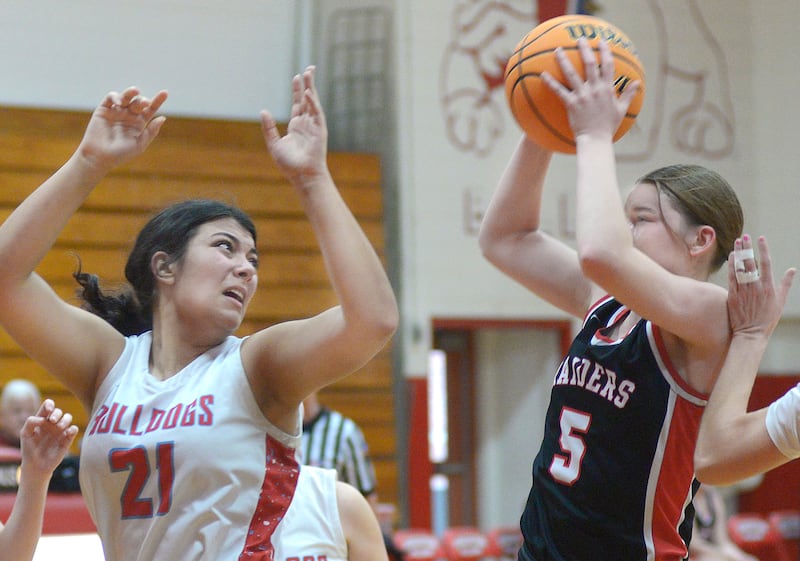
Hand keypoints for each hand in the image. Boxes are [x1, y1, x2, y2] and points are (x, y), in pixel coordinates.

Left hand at [19, 399, 78, 477]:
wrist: (36, 465)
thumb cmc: (29, 449)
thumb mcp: (25, 434)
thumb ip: (31, 422)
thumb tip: (44, 418)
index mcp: (42, 420)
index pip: (48, 406)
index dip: (49, 404)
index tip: (48, 410)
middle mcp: (52, 424)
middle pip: (58, 411)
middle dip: (57, 413)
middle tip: (52, 421)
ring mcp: (60, 430)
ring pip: (68, 417)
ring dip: (65, 419)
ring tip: (59, 427)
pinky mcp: (67, 438)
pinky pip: (74, 429)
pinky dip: (72, 429)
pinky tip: (67, 433)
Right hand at [77, 86, 167, 173]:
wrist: (100, 157)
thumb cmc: (121, 154)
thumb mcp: (140, 144)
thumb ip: (151, 131)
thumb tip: (163, 117)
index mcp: (139, 123)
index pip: (150, 110)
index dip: (157, 101)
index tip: (165, 93)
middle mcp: (129, 115)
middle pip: (138, 102)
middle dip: (142, 101)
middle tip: (145, 103)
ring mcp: (116, 111)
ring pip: (126, 97)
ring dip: (131, 93)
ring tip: (135, 91)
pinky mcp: (104, 110)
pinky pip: (110, 98)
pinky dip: (116, 96)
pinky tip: (120, 102)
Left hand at [260, 66, 328, 184]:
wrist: (302, 175)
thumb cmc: (289, 164)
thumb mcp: (274, 144)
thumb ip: (269, 128)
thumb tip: (263, 111)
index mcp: (297, 126)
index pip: (298, 103)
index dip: (297, 90)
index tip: (297, 77)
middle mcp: (307, 123)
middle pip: (307, 99)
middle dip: (307, 83)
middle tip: (308, 69)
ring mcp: (314, 126)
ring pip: (313, 102)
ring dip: (311, 87)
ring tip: (309, 72)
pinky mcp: (320, 130)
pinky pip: (316, 113)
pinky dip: (313, 102)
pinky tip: (308, 92)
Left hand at [541, 38, 639, 140]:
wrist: (596, 140)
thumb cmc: (608, 126)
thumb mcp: (621, 109)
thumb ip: (628, 94)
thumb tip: (637, 83)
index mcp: (607, 89)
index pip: (608, 65)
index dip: (605, 51)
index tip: (602, 41)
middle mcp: (595, 89)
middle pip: (589, 64)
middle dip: (584, 49)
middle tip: (579, 38)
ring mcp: (582, 96)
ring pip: (571, 74)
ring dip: (564, 61)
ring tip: (557, 50)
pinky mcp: (571, 104)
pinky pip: (559, 91)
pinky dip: (550, 82)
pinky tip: (543, 74)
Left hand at [726, 235, 794, 337]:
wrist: (750, 334)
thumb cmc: (767, 319)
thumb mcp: (780, 301)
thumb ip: (785, 284)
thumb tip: (792, 270)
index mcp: (768, 287)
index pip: (766, 263)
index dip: (763, 249)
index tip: (761, 238)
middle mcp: (755, 287)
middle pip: (750, 263)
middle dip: (748, 248)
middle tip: (745, 236)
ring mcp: (743, 290)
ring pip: (739, 268)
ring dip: (738, 254)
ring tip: (737, 242)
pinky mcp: (733, 295)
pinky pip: (731, 277)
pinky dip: (731, 266)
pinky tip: (731, 257)